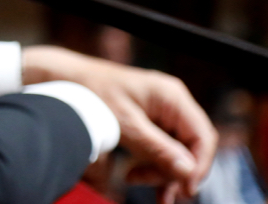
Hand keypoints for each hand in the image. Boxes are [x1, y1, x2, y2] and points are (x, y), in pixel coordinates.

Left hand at [23, 45, 216, 203]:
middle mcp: (171, 102)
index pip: (202, 136)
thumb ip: (157, 148)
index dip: (199, 165)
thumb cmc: (92, 93)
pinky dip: (152, 163)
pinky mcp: (149, 120)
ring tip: (133, 179)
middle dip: (172, 169)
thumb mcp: (124, 124)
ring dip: (160, 170)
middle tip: (145, 183)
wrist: (65, 78)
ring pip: (175, 149)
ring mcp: (161, 111)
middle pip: (189, 146)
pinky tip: (139, 178)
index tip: (184, 189)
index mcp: (171, 96)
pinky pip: (160, 146)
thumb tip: (188, 171)